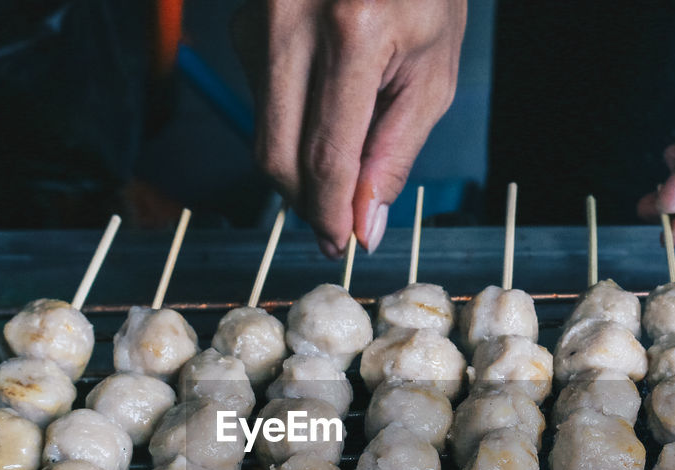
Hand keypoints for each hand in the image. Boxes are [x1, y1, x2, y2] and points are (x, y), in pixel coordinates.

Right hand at [233, 0, 466, 257]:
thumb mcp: (431, 75)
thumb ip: (394, 154)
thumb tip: (362, 224)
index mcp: (353, 31)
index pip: (327, 154)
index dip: (330, 212)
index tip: (340, 242)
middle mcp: (292, 22)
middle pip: (276, 153)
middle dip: (305, 201)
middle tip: (335, 224)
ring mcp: (259, 19)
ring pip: (263, 132)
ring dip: (301, 161)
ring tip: (346, 144)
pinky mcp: (244, 23)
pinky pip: (260, 101)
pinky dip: (292, 123)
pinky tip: (325, 103)